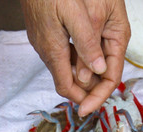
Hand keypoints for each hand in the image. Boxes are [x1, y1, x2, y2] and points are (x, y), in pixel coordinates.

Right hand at [20, 0, 130, 116]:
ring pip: (62, 67)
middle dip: (83, 90)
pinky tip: (84, 54)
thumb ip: (86, 42)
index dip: (82, 99)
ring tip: (98, 76)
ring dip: (79, 75)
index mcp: (53, 49)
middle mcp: (45, 49)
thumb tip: (98, 69)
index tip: (93, 106)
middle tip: (101, 92)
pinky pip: (59, 54)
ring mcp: (41, 41)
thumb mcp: (73, 13)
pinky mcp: (41, 33)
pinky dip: (73, 61)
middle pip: (64, 80)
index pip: (66, 86)